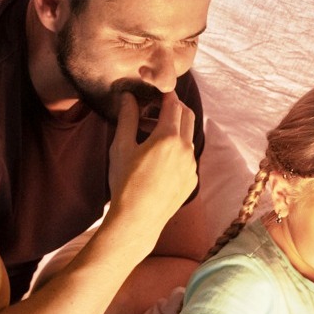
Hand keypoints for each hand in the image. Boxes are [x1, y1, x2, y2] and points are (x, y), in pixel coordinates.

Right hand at [106, 91, 198, 242]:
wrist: (137, 220)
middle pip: (187, 115)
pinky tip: (158, 158)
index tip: (153, 93)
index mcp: (168, 137)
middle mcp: (186, 149)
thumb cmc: (124, 183)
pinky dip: (177, 148)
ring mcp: (192, 165)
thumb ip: (127, 117)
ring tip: (150, 135)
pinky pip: (188, 156)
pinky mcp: (192, 180)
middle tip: (153, 109)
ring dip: (174, 128)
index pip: (173, 103)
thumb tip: (128, 96)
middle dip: (172, 107)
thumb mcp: (121, 146)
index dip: (164, 94)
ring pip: (188, 136)